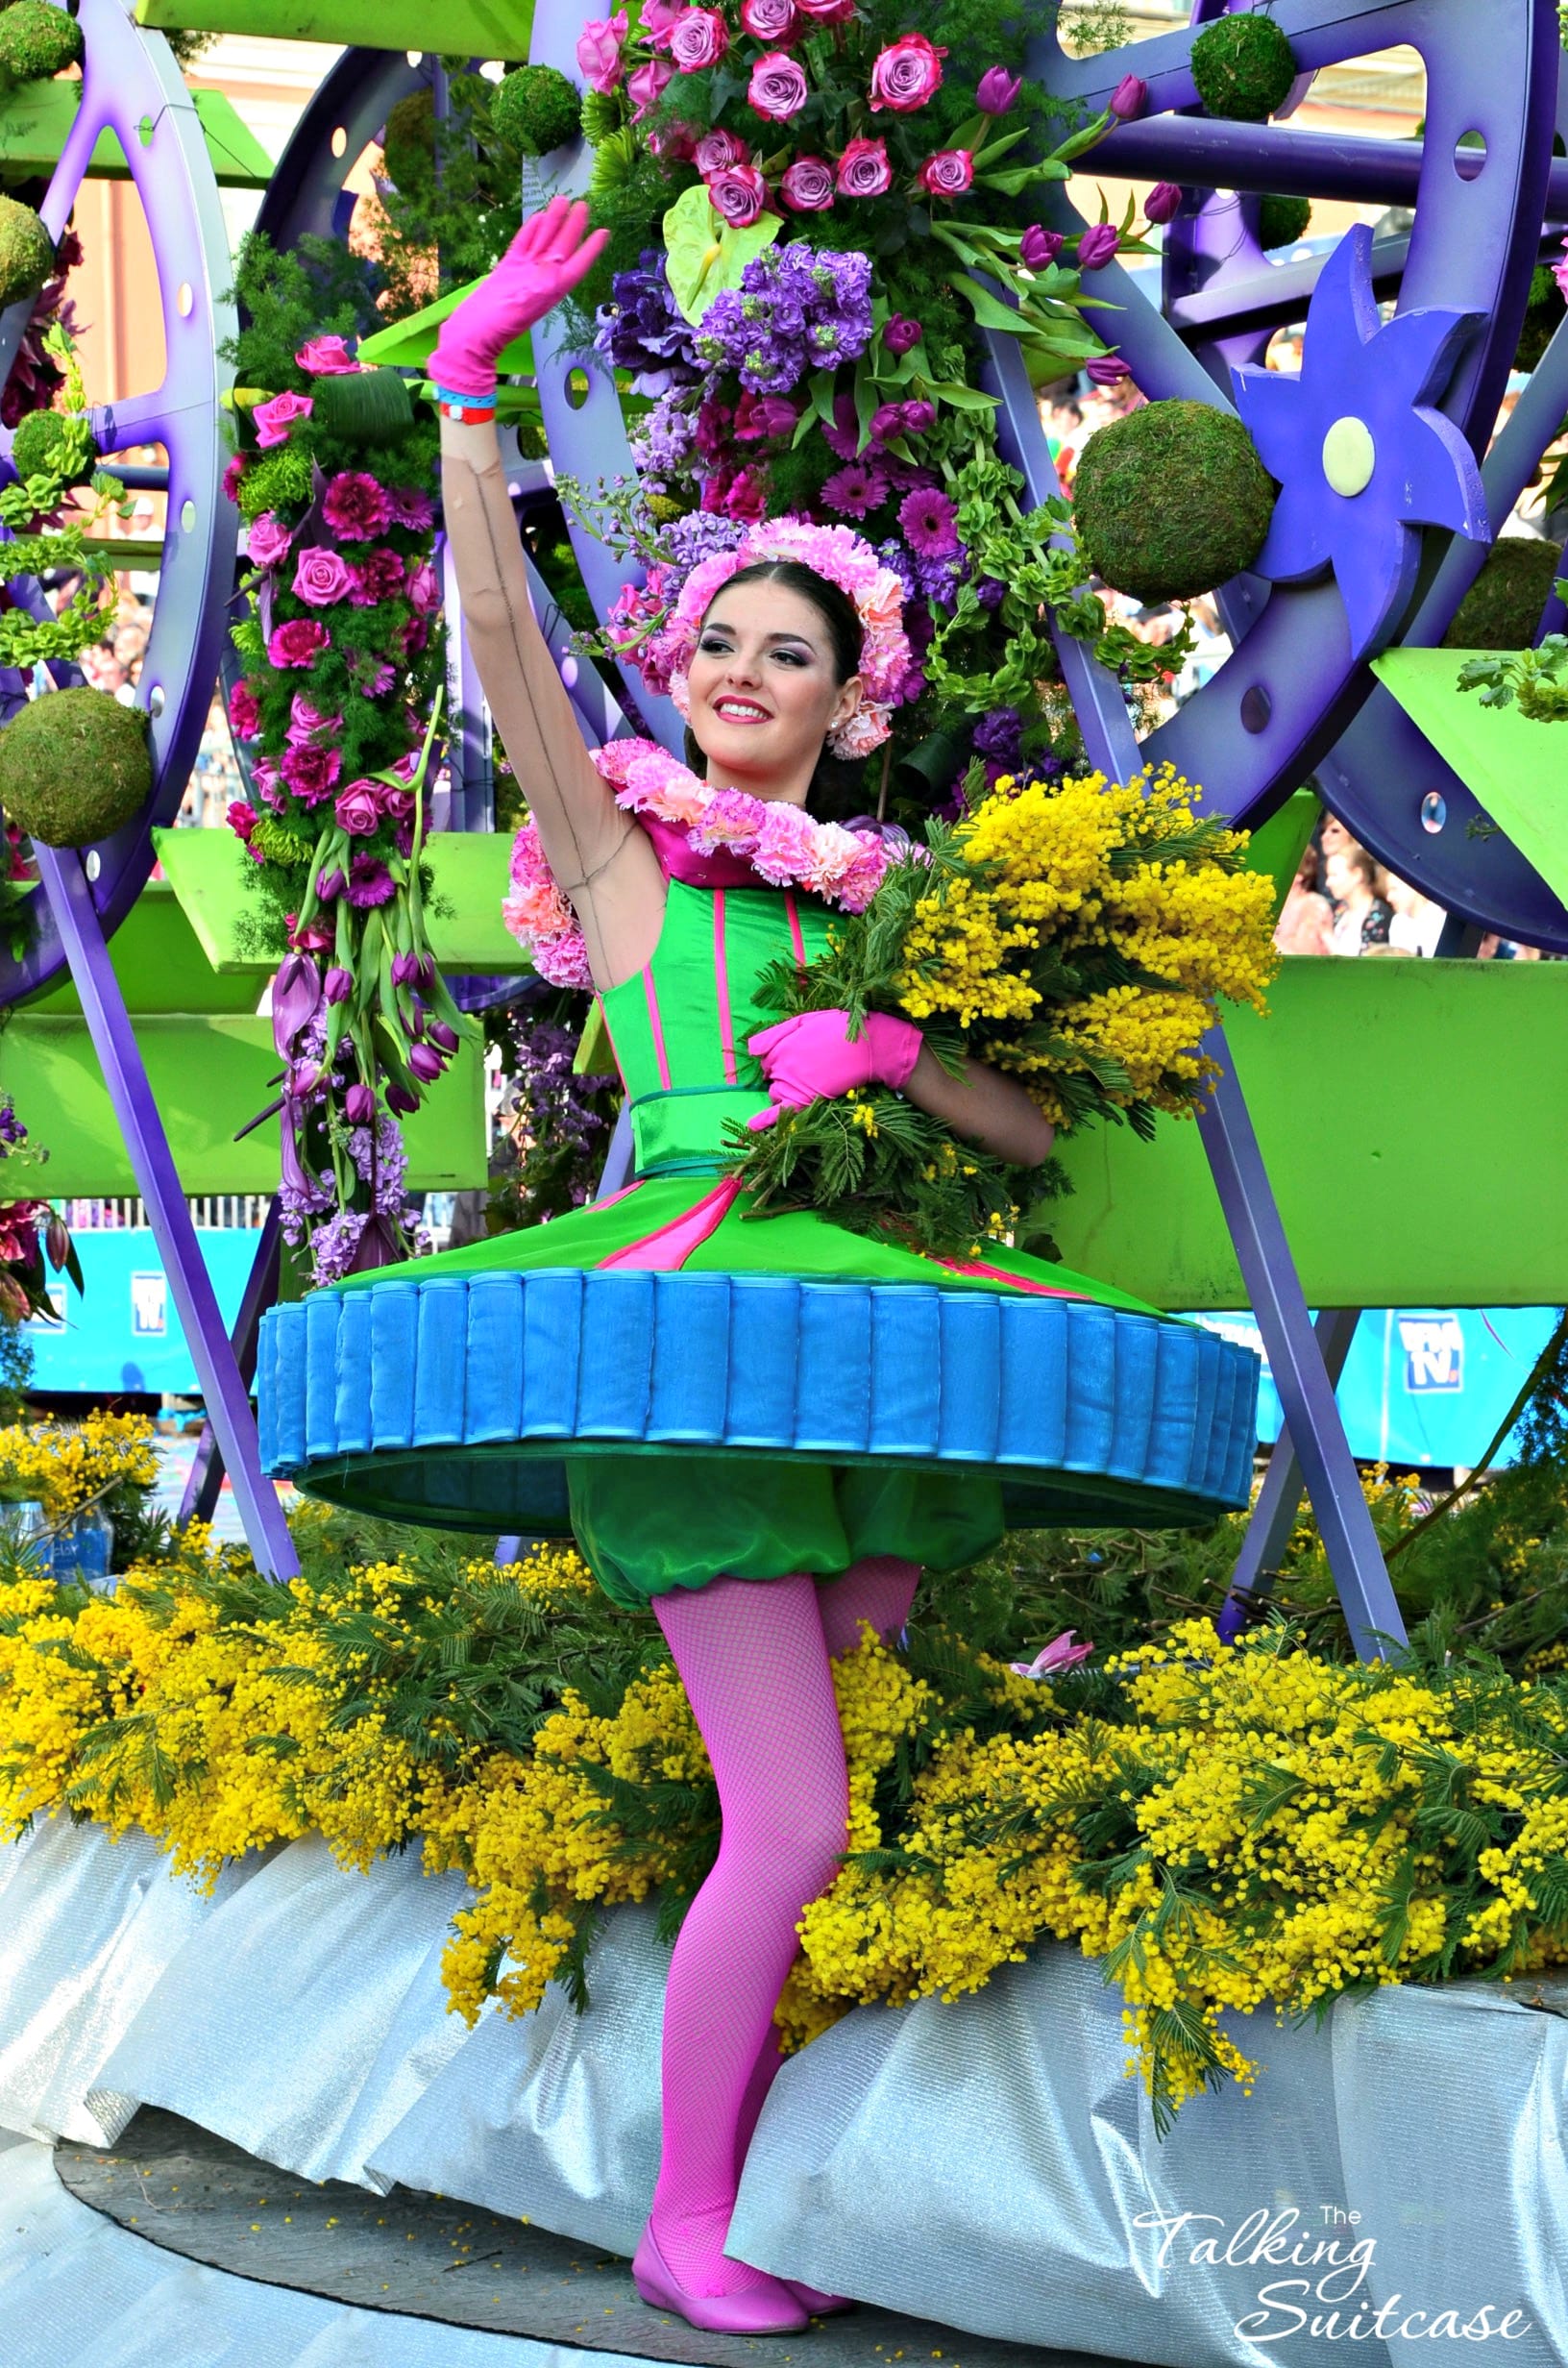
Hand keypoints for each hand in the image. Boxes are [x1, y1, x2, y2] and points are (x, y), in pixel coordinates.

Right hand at [428, 195, 609, 399]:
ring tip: (562, 200)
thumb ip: (543, 280)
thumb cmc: (498, 324)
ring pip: (542, 241)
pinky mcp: (507, 269)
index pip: (577, 265)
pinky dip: (530, 230)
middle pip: (561, 248)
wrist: (471, 334)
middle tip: (583, 203)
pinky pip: (522, 244)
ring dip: (553, 222)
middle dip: (572, 227)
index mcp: (551, 289)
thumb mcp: (526, 300)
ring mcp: (524, 272)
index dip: (591, 249)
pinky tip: (538, 216)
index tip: (604, 231)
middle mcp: (541, 278)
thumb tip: (559, 260)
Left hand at [745, 1008, 922, 1131]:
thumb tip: (749, 1049)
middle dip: (782, 1072)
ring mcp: (790, 1084)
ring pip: (775, 1092)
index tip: (797, 1054)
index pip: (767, 1057)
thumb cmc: (838, 1030)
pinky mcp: (802, 1101)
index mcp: (781, 1046)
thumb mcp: (805, 1021)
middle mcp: (781, 1066)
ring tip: (808, 1083)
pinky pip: (777, 1114)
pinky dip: (762, 1122)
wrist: (866, 1048)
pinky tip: (751, 1127)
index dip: (780, 1056)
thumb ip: (775, 1034)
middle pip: (771, 1075)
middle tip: (808, 1066)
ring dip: (783, 1089)